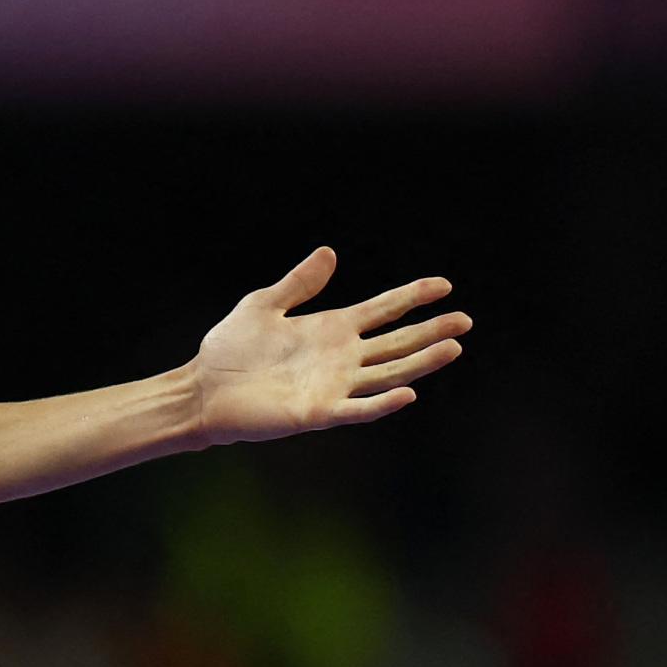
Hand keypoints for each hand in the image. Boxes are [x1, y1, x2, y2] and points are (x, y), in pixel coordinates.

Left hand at [189, 249, 468, 445]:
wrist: (202, 390)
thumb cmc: (228, 350)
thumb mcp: (262, 305)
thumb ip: (298, 283)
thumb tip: (330, 253)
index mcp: (331, 329)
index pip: (383, 310)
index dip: (412, 297)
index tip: (443, 285)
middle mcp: (341, 358)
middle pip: (397, 342)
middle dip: (431, 331)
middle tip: (465, 320)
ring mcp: (333, 386)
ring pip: (388, 373)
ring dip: (420, 363)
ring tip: (453, 347)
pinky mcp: (318, 413)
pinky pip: (357, 409)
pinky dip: (382, 403)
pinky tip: (408, 392)